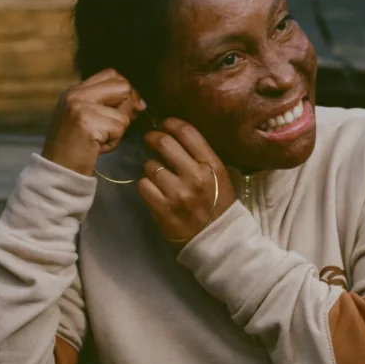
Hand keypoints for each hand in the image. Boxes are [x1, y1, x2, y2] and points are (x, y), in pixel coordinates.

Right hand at [41, 69, 144, 175]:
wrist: (56, 170)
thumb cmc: (74, 147)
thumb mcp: (86, 119)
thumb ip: (106, 105)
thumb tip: (139, 102)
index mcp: (75, 91)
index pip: (111, 74)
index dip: (125, 90)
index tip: (128, 108)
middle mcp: (76, 94)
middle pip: (122, 86)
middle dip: (129, 107)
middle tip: (118, 126)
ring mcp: (80, 107)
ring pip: (123, 112)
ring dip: (119, 131)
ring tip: (100, 140)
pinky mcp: (87, 123)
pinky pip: (119, 128)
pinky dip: (114, 142)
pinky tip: (98, 147)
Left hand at [138, 117, 233, 243]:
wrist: (218, 240)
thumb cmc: (219, 205)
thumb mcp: (220, 176)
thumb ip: (201, 156)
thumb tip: (175, 134)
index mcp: (212, 165)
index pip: (187, 132)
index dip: (170, 123)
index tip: (164, 123)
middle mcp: (195, 176)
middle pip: (164, 143)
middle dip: (153, 138)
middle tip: (151, 140)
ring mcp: (178, 193)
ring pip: (151, 165)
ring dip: (151, 167)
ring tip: (158, 174)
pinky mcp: (163, 209)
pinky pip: (143, 186)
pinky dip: (146, 186)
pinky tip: (154, 190)